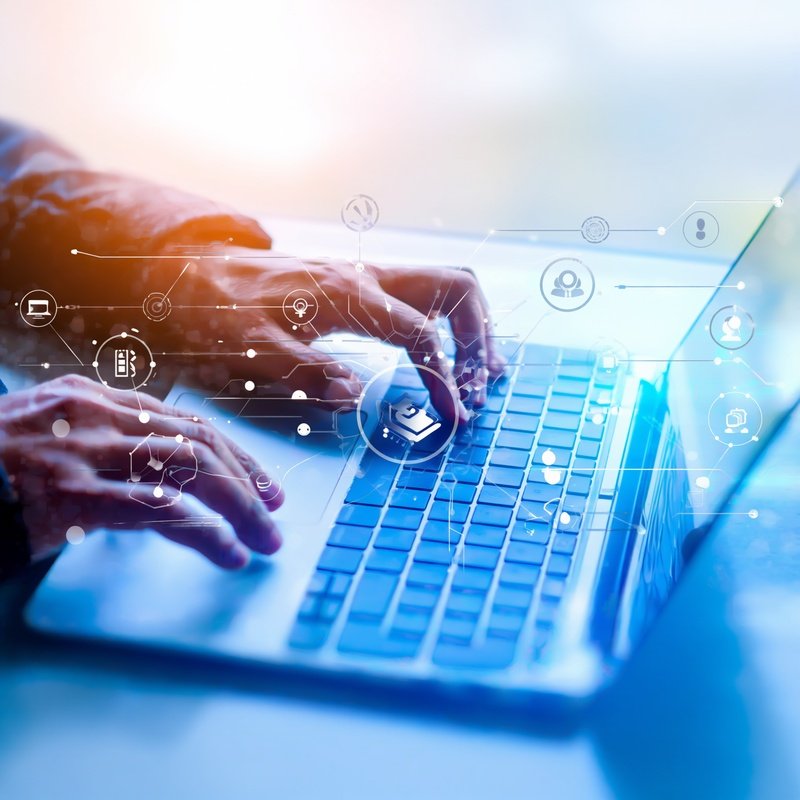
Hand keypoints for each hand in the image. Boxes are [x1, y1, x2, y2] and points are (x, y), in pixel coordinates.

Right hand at [0, 375, 282, 566]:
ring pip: (190, 470)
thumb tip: (160, 477)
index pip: (185, 421)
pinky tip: (229, 552)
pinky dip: (205, 533)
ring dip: (239, 506)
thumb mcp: (49, 436)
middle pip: (197, 441)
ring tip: (265, 538)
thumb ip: (101, 444)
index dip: (232, 452)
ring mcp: (82, 453)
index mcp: (92, 398)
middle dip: (246, 478)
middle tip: (275, 510)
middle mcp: (94, 416)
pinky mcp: (70, 497)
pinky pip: (159, 511)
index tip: (260, 480)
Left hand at [169, 248, 506, 422]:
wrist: (198, 269)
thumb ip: (303, 370)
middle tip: (479, 388)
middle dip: (478, 338)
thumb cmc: (220, 308)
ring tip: (479, 375)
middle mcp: (369, 278)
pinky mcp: (364, 286)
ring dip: (472, 328)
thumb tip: (353, 396)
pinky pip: (425, 296)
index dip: (442, 377)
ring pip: (448, 286)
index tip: (452, 416)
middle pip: (456, 288)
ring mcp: (370, 277)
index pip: (419, 333)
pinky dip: (449, 325)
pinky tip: (447, 356)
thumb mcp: (250, 345)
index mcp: (348, 294)